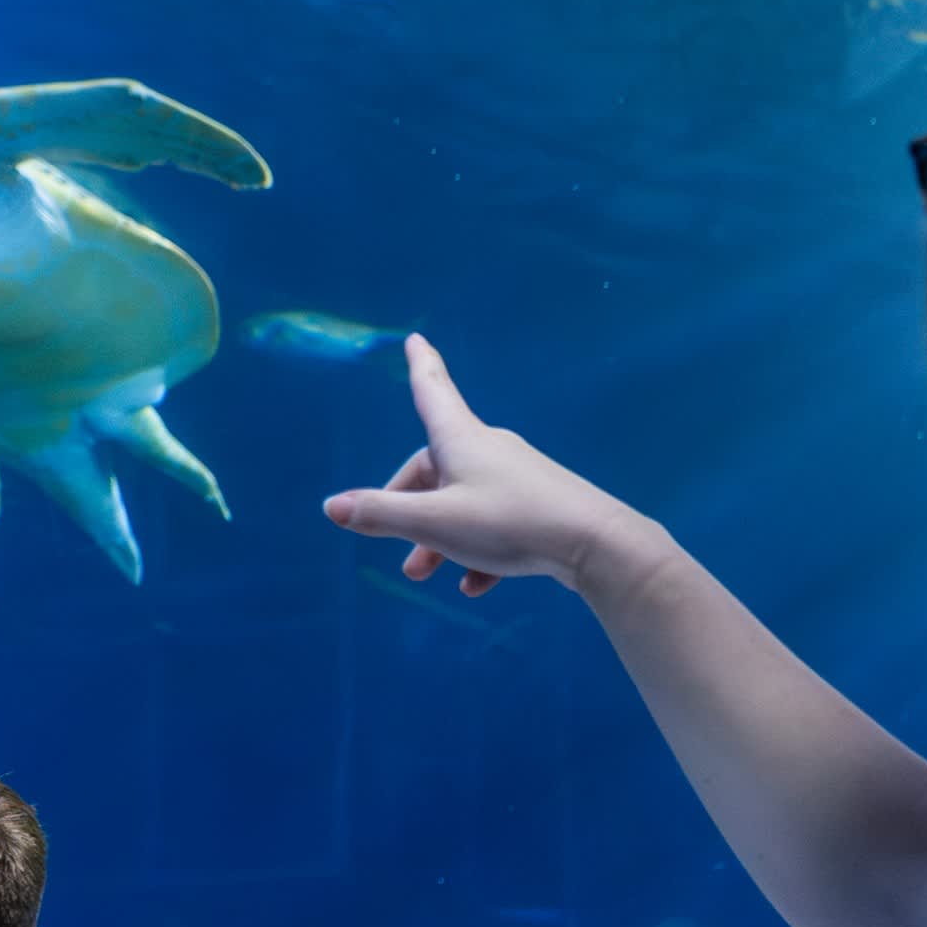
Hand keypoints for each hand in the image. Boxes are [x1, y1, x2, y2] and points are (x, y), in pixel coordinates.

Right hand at [321, 335, 649, 598]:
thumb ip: (381, 515)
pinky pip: (496, 523)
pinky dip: (478, 550)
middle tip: (398, 551)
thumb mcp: (435, 523)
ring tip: (426, 572)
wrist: (595, 543)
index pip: (432, 391)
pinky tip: (476, 587)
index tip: (415, 339)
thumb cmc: (510, 523)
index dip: (420, 366)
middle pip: (435, 466)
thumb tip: (331, 507)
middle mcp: (488, 449)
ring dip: (440, 536)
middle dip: (409, 507)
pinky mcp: (540, 503)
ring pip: (463, 500)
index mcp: (460, 439)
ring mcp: (517, 475)